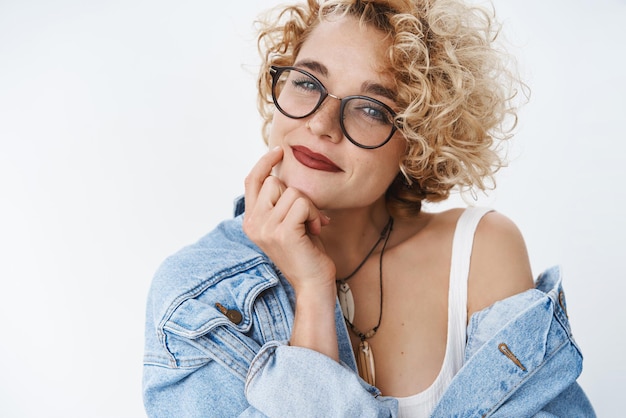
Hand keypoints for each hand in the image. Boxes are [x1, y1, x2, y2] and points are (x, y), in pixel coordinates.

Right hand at [242, 147, 335, 293]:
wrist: (313, 283)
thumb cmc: (306, 251)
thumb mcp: (287, 222)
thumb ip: (281, 202)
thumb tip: (284, 175)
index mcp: (251, 221)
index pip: (251, 181)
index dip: (264, 163)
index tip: (279, 151)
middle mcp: (253, 224)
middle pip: (274, 183)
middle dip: (297, 195)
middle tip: (307, 217)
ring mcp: (266, 228)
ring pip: (292, 192)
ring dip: (310, 207)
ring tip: (311, 226)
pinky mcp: (282, 233)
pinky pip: (303, 204)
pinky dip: (315, 214)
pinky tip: (315, 230)